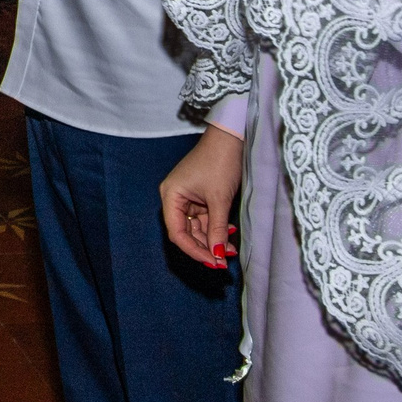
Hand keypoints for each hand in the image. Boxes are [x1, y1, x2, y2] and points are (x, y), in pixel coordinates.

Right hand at [161, 125, 241, 269]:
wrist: (231, 139)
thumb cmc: (220, 162)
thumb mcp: (219, 200)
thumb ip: (217, 230)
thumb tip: (218, 256)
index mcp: (171, 196)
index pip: (177, 233)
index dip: (194, 250)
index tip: (212, 262)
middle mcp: (175, 198)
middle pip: (186, 233)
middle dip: (205, 247)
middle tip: (223, 262)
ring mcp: (187, 198)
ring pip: (197, 228)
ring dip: (213, 240)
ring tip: (230, 251)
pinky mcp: (199, 198)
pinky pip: (205, 220)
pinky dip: (216, 229)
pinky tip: (229, 236)